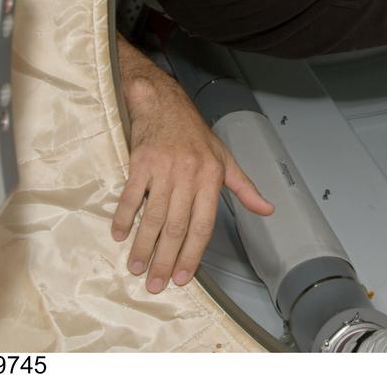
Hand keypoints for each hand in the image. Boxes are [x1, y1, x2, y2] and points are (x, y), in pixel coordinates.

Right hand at [111, 67, 272, 292]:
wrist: (164, 103)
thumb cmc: (195, 134)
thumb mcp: (225, 158)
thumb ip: (244, 188)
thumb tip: (267, 209)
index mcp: (211, 177)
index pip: (203, 225)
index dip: (193, 254)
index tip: (183, 277)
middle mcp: (188, 175)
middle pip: (176, 227)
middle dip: (165, 259)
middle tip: (156, 284)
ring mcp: (163, 169)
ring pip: (152, 217)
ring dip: (142, 246)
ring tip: (136, 268)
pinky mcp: (140, 162)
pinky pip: (130, 197)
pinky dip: (123, 218)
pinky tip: (118, 235)